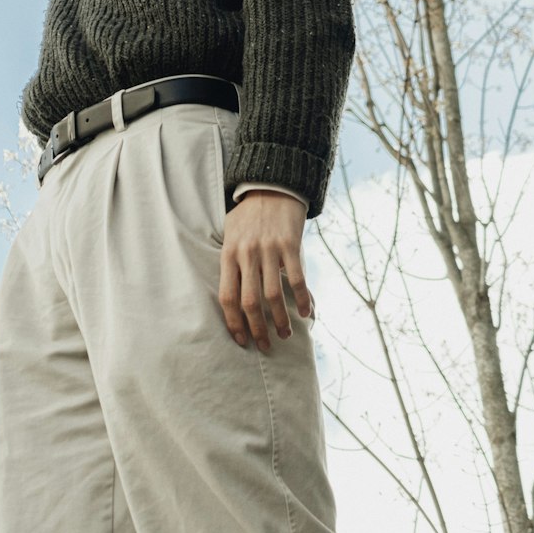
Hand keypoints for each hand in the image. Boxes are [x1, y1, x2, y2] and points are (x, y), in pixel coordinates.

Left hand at [218, 190, 313, 351]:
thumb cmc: (249, 218)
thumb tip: (239, 301)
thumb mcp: (232, 237)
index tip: (241, 340)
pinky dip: (301, 299)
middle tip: (265, 345)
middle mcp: (247, 253)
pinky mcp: (289, 244)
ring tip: (286, 334)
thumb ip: (236, 267)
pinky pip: (296, 278)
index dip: (233, 322)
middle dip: (257, 328)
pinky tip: (306, 313)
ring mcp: (269, 249)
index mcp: (229, 254)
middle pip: (249, 301)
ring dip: (280, 319)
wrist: (271, 187)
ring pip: (273, 294)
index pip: (227, 297)